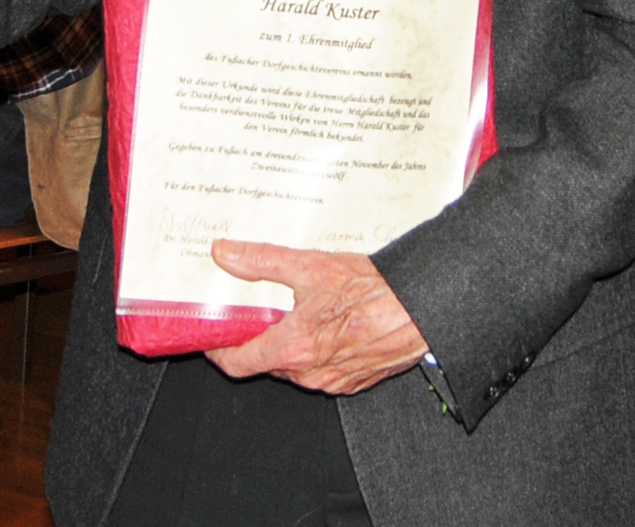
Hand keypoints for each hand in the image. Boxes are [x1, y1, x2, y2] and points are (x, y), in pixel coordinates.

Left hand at [203, 243, 428, 393]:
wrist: (423, 308)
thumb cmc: (374, 292)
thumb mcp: (310, 266)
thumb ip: (261, 260)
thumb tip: (225, 254)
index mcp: (294, 348)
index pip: (237, 364)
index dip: (218, 350)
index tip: (212, 335)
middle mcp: (311, 373)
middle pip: (265, 363)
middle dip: (258, 337)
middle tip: (257, 309)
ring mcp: (333, 381)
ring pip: (293, 367)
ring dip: (289, 344)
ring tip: (295, 310)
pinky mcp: (353, 381)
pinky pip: (321, 371)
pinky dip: (315, 351)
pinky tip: (325, 323)